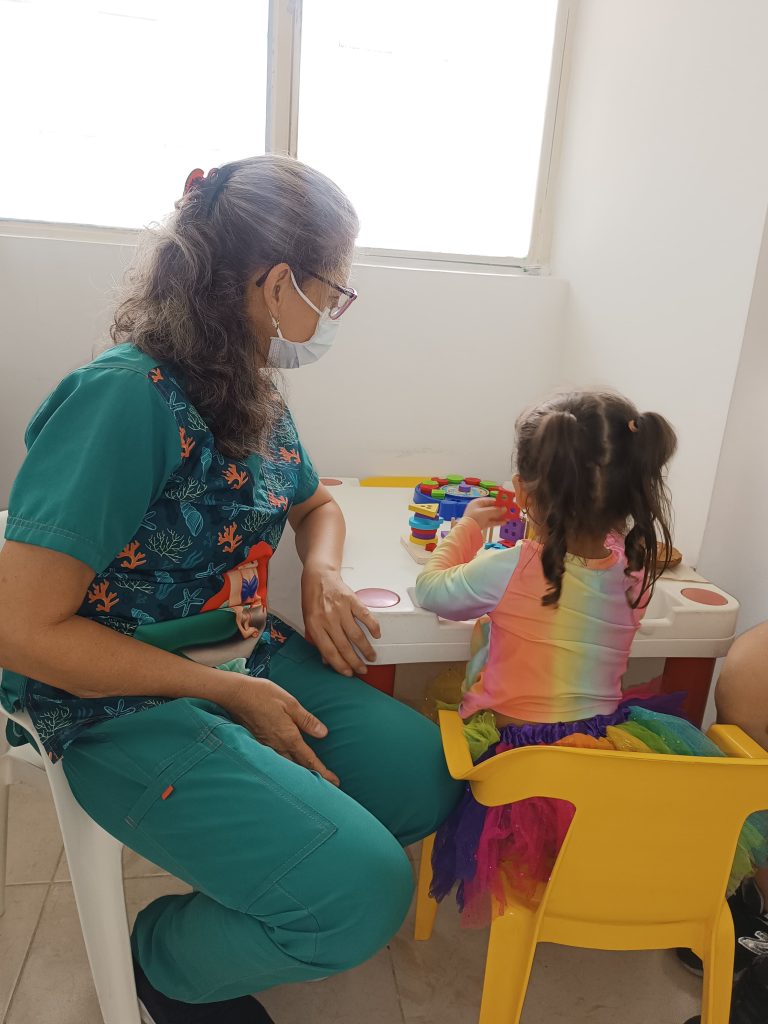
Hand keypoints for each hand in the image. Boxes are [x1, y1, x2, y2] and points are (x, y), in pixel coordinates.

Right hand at [223, 673, 339, 785]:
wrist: (235, 695)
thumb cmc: (263, 695)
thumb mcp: (290, 703)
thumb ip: (307, 720)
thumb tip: (323, 733)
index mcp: (288, 737)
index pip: (309, 760)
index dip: (323, 773)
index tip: (335, 782)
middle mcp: (277, 746)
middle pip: (298, 769)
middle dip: (312, 779)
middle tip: (326, 787)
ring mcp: (266, 747)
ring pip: (285, 767)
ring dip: (298, 775)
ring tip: (309, 780)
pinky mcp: (257, 744)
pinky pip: (274, 761)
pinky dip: (284, 767)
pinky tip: (287, 766)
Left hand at [301, 568, 381, 677]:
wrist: (318, 576)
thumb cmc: (313, 599)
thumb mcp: (309, 621)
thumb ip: (318, 640)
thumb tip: (327, 660)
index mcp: (315, 626)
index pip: (329, 652)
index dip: (340, 665)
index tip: (348, 673)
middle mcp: (328, 619)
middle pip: (344, 646)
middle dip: (355, 662)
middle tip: (363, 669)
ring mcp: (341, 609)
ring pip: (356, 635)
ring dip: (366, 649)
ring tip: (371, 656)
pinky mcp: (352, 600)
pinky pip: (365, 616)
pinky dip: (373, 626)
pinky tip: (377, 635)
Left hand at [463, 497, 508, 531]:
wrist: (467, 531)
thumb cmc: (474, 518)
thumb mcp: (486, 513)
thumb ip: (496, 510)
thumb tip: (505, 509)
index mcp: (477, 503)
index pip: (490, 500)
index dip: (499, 502)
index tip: (506, 504)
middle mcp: (478, 509)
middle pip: (491, 508)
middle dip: (500, 510)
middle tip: (509, 511)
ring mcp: (479, 517)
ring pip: (492, 515)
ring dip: (500, 516)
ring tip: (509, 517)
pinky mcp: (481, 524)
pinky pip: (490, 521)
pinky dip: (497, 522)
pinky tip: (504, 522)